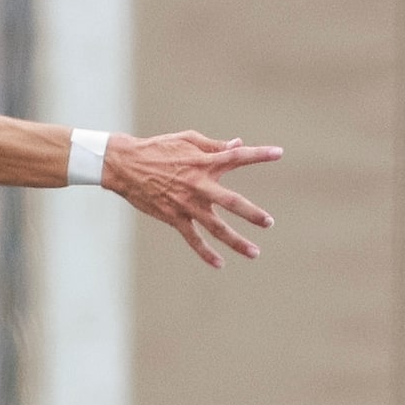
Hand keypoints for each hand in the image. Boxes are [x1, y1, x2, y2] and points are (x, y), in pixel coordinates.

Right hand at [104, 131, 282, 267]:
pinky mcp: (173, 217)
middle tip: (268, 223)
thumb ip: (214, 146)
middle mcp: (198, 184)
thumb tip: (238, 145)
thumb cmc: (158, 148)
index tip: (279, 154)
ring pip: (216, 227)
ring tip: (255, 253)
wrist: (125, 165)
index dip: (259, 155)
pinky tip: (219, 263)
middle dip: (252, 213)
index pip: (237, 157)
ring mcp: (186, 204)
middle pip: (231, 201)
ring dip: (236, 241)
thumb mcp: (187, 140)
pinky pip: (193, 238)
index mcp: (204, 162)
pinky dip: (206, 252)